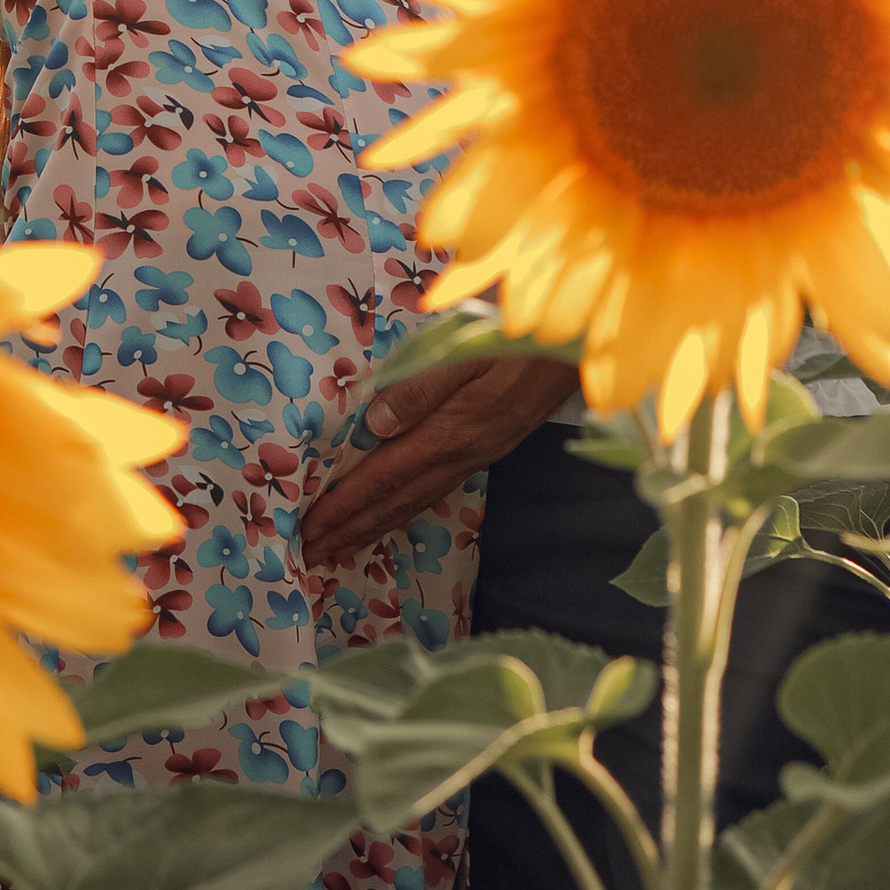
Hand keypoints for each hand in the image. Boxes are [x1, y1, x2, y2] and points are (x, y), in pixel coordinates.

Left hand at [300, 348, 577, 572]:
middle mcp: (462, 453)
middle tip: (311, 553)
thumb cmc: (517, 335)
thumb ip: (421, 385)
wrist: (578, 345)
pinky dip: (405, 509)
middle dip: (351, 528)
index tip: (311, 527)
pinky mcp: (487, 449)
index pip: (386, 476)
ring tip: (340, 546)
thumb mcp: (468, 349)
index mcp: (451, 431)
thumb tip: (375, 424)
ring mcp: (476, 455)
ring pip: (415, 501)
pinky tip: (392, 514)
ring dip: (374, 526)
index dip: (346, 505)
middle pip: (397, 500)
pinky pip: (435, 490)